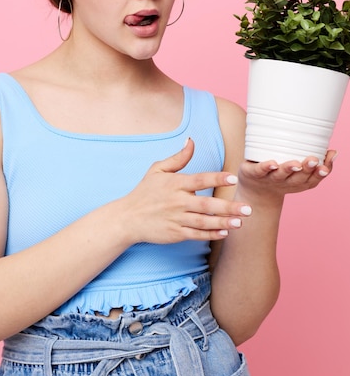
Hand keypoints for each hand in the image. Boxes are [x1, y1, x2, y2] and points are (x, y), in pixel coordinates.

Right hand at [121, 138, 251, 244]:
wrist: (128, 218)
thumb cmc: (144, 192)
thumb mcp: (157, 170)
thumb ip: (178, 158)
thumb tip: (191, 141)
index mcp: (175, 184)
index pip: (199, 180)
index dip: (216, 179)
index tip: (233, 178)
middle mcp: (177, 202)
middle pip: (206, 205)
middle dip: (228, 207)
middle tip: (247, 208)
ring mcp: (176, 219)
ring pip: (204, 222)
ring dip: (223, 222)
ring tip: (241, 222)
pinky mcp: (175, 233)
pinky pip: (196, 234)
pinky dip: (211, 234)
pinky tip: (224, 232)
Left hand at [237, 150, 335, 202]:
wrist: (255, 191)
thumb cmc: (281, 176)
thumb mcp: (300, 172)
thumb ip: (317, 162)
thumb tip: (334, 152)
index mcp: (298, 182)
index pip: (312, 180)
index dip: (320, 174)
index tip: (325, 167)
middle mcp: (285, 182)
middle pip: (298, 177)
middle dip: (307, 169)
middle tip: (313, 161)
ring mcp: (270, 178)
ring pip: (280, 174)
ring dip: (288, 169)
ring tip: (296, 164)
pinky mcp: (254, 173)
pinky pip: (260, 170)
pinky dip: (266, 167)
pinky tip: (272, 163)